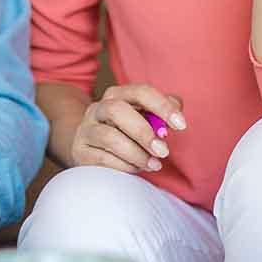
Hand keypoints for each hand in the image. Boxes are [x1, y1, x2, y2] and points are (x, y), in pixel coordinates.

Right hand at [69, 83, 185, 173]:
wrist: (91, 147)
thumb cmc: (127, 132)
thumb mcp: (144, 118)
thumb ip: (161, 111)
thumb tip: (177, 109)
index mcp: (118, 94)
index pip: (140, 91)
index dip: (162, 106)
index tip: (181, 125)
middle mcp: (98, 108)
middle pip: (118, 110)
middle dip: (144, 132)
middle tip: (164, 151)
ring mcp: (86, 129)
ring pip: (110, 137)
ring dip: (136, 153)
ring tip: (153, 164)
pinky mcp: (80, 151)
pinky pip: (102, 158)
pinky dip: (124, 166)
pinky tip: (136, 169)